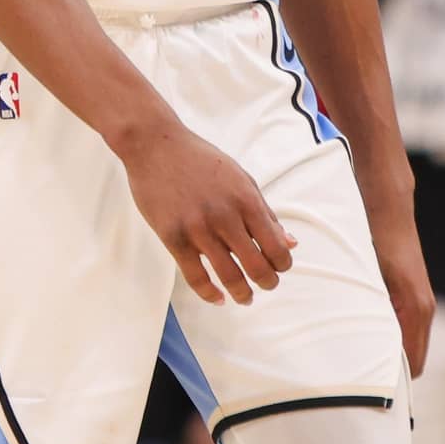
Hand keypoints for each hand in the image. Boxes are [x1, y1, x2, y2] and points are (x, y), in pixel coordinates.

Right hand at [114, 119, 293, 304]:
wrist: (155, 145)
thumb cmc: (200, 160)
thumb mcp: (241, 179)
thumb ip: (265, 212)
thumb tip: (289, 242)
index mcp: (246, 200)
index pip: (276, 247)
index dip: (282, 264)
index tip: (279, 267)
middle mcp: (225, 217)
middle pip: (257, 267)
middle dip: (267, 282)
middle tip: (266, 285)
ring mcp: (198, 229)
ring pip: (229, 277)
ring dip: (243, 294)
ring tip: (245, 297)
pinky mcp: (173, 237)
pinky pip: (196, 277)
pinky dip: (210, 293)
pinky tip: (217, 297)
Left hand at [361, 180, 435, 375]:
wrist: (387, 208)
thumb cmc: (376, 238)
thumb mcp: (369, 277)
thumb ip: (370, 311)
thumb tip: (363, 349)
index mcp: (416, 310)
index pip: (412, 365)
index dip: (393, 383)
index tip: (369, 397)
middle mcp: (424, 310)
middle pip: (411, 360)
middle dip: (389, 373)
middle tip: (356, 386)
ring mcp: (421, 303)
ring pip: (406, 345)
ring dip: (386, 354)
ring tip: (355, 366)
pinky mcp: (413, 295)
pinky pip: (404, 329)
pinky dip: (388, 338)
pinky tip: (361, 338)